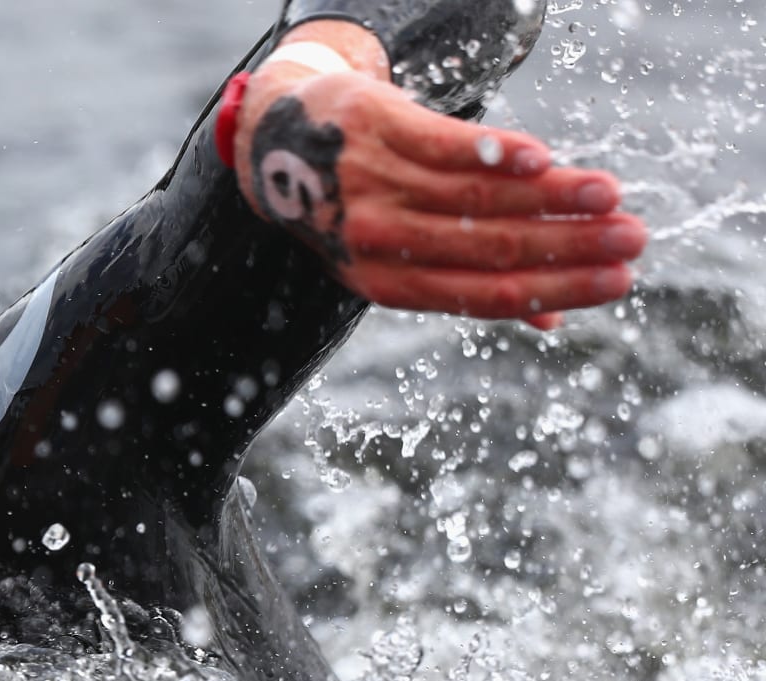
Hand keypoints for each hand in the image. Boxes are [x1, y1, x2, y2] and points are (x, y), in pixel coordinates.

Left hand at [232, 34, 644, 331]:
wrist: (276, 142)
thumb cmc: (354, 207)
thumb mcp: (393, 256)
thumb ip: (471, 280)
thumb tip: (554, 322)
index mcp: (385, 282)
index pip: (485, 294)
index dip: (555, 290)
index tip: (618, 282)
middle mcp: (376, 240)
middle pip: (488, 247)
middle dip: (569, 246)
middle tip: (633, 239)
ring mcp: (372, 183)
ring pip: (475, 196)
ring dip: (551, 197)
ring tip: (610, 195)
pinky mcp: (375, 129)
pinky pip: (443, 145)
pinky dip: (496, 153)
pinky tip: (543, 160)